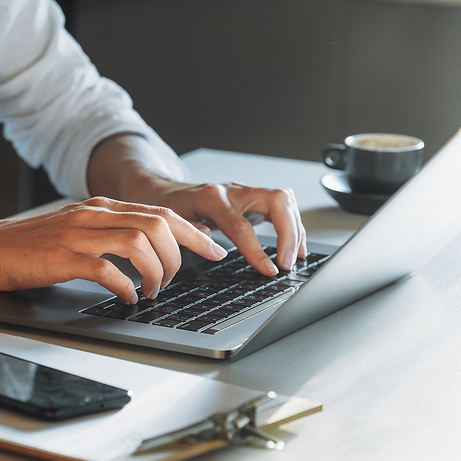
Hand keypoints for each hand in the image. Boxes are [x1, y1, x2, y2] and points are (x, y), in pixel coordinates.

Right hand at [0, 197, 228, 303]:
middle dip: (181, 253)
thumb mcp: (73, 229)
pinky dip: (126, 285)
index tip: (213, 250)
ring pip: (139, 243)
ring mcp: (78, 234)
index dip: (193, 233)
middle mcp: (93, 215)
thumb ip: (106, 232)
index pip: (159, 212)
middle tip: (180, 278)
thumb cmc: (27, 246)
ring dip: (156, 271)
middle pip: (157, 224)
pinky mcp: (63, 258)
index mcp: (98, 207)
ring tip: (152, 291)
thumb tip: (144, 249)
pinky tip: (127, 297)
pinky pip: (107, 269)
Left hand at [151, 180, 306, 274]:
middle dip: (289, 232)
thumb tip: (213, 248)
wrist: (165, 191)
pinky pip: (281, 207)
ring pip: (284, 200)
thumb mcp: (168, 222)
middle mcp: (233, 191)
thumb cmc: (166, 208)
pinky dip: (292, 225)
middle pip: (275, 201)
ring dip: (295, 228)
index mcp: (211, 198)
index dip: (257, 249)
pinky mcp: (252, 198)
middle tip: (288, 263)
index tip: (269, 270)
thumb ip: (188, 234)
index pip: (241, 224)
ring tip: (295, 257)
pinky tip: (295, 246)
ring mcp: (245, 192)